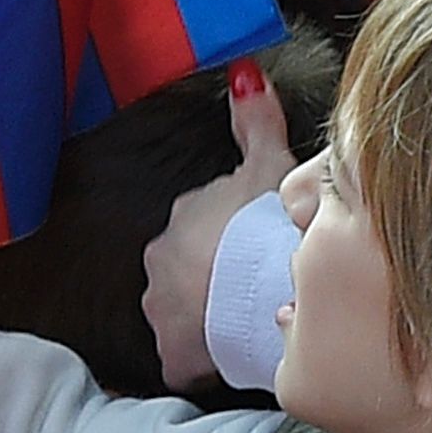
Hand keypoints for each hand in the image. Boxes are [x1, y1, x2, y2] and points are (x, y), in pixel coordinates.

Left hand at [142, 64, 296, 390]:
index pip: (203, 222)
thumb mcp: (270, 163)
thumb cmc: (269, 225)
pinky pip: (187, 358)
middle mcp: (161, 262)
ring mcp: (162, 311)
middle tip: (257, 280)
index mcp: (182, 218)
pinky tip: (233, 355)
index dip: (233, 233)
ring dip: (209, 315)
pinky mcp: (174, 354)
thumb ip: (255, 120)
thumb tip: (244, 75)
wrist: (269, 291)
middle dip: (215, 274)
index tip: (258, 241)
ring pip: (184, 312)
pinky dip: (205, 357)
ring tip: (250, 318)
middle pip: (188, 268)